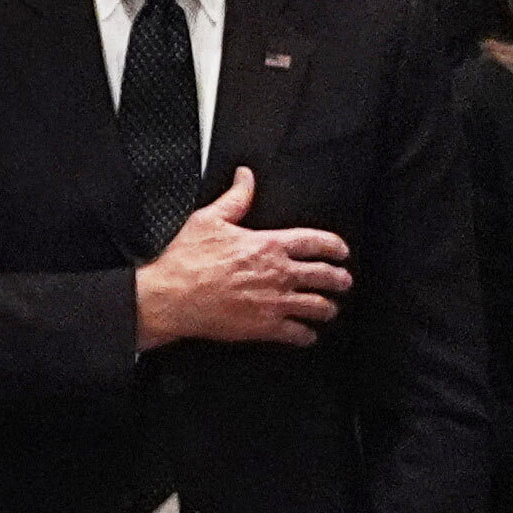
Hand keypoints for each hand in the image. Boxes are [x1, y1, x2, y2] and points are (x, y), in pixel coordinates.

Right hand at [133, 170, 351, 350]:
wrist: (169, 297)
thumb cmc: (184, 260)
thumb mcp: (209, 220)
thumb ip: (235, 198)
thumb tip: (245, 177)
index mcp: (268, 245)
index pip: (316, 242)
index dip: (335, 246)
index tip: (341, 251)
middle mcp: (278, 273)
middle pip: (324, 276)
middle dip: (339, 279)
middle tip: (343, 281)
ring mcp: (274, 302)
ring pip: (317, 306)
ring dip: (328, 308)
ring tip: (330, 309)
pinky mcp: (263, 327)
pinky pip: (297, 333)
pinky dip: (306, 335)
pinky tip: (307, 335)